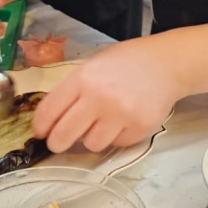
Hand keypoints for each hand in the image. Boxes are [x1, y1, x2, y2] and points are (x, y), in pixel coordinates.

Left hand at [32, 39, 181, 152]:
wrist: (166, 64)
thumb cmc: (126, 62)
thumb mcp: (94, 65)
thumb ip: (74, 88)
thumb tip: (52, 117)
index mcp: (83, 78)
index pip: (50, 110)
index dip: (40, 126)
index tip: (40, 133)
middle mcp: (99, 98)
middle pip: (64, 134)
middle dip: (57, 142)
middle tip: (58, 142)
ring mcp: (120, 115)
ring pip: (91, 144)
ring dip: (91, 138)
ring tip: (101, 124)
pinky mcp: (139, 128)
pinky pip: (116, 144)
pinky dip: (115, 137)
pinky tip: (122, 121)